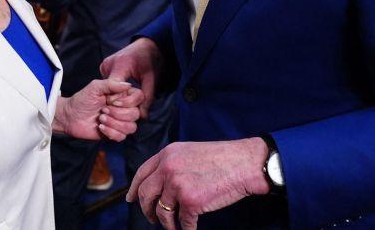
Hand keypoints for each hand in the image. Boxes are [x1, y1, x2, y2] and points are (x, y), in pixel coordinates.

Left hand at [54, 79, 143, 140]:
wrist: (70, 116)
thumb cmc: (82, 99)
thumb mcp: (95, 87)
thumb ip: (111, 84)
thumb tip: (128, 85)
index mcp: (122, 96)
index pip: (139, 97)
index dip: (128, 101)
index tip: (112, 101)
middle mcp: (124, 108)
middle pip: (136, 114)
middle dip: (118, 113)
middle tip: (103, 110)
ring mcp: (120, 122)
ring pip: (131, 127)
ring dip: (114, 123)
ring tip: (100, 118)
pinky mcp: (114, 133)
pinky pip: (122, 137)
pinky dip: (111, 132)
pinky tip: (100, 127)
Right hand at [100, 37, 160, 117]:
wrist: (147, 45)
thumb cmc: (151, 60)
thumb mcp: (151, 79)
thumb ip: (147, 97)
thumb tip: (143, 116)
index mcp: (121, 65)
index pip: (115, 89)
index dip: (121, 101)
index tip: (127, 109)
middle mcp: (109, 65)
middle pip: (109, 91)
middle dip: (118, 101)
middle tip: (127, 108)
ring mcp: (105, 66)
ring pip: (107, 89)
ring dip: (115, 96)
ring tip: (124, 100)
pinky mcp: (104, 68)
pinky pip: (108, 84)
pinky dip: (113, 91)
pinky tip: (121, 95)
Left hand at [128, 138, 269, 229]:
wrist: (244, 163)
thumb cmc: (223, 159)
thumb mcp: (190, 152)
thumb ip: (172, 164)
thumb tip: (159, 186)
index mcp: (167, 154)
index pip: (142, 174)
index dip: (133, 189)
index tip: (130, 200)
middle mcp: (168, 168)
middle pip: (145, 195)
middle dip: (147, 210)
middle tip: (152, 218)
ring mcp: (177, 186)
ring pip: (162, 213)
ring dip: (167, 223)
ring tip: (173, 226)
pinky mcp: (190, 202)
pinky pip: (183, 223)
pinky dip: (186, 228)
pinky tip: (191, 228)